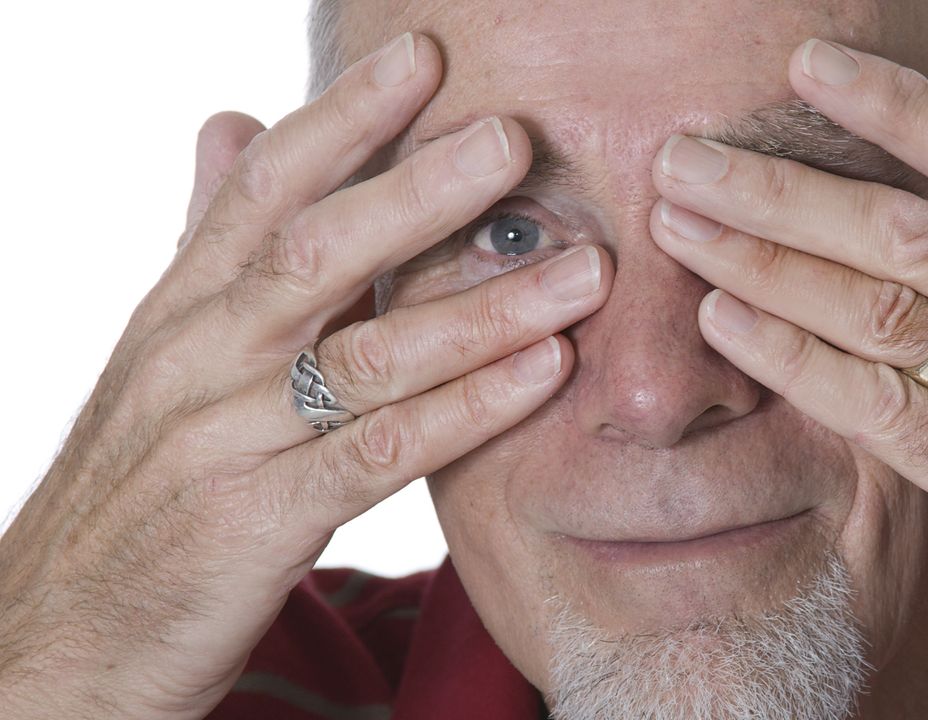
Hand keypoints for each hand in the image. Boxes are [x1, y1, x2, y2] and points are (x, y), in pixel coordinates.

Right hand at [0, 33, 610, 718]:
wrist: (59, 639)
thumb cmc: (138, 486)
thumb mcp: (162, 355)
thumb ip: (209, 245)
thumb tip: (230, 123)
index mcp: (182, 309)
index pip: (263, 189)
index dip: (345, 117)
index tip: (424, 58)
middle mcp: (199, 359)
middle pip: (316, 251)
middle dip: (419, 190)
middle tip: (511, 140)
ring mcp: (225, 440)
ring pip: (366, 354)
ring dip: (483, 308)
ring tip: (580, 271)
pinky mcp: (256, 524)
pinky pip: (380, 455)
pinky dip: (467, 411)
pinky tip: (541, 373)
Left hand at [648, 39, 927, 717]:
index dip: (897, 106)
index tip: (805, 66)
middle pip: (912, 229)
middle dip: (787, 186)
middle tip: (686, 156)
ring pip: (888, 312)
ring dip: (769, 262)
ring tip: (681, 225)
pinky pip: (888, 413)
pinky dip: (801, 364)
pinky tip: (728, 324)